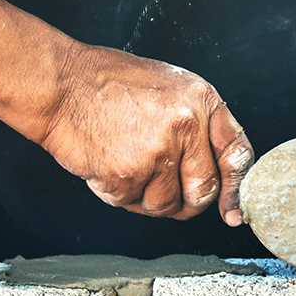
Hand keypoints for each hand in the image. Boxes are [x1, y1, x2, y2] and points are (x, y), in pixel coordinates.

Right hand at [35, 46, 254, 225]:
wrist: (61, 84)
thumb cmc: (109, 83)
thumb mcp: (170, 87)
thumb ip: (198, 123)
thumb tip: (220, 168)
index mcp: (201, 101)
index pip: (235, 155)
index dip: (234, 189)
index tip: (232, 211)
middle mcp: (185, 126)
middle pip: (202, 191)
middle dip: (188, 201)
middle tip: (168, 191)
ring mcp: (156, 152)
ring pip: (167, 205)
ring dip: (150, 198)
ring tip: (131, 167)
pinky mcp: (126, 175)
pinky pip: (134, 205)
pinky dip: (122, 194)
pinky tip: (110, 166)